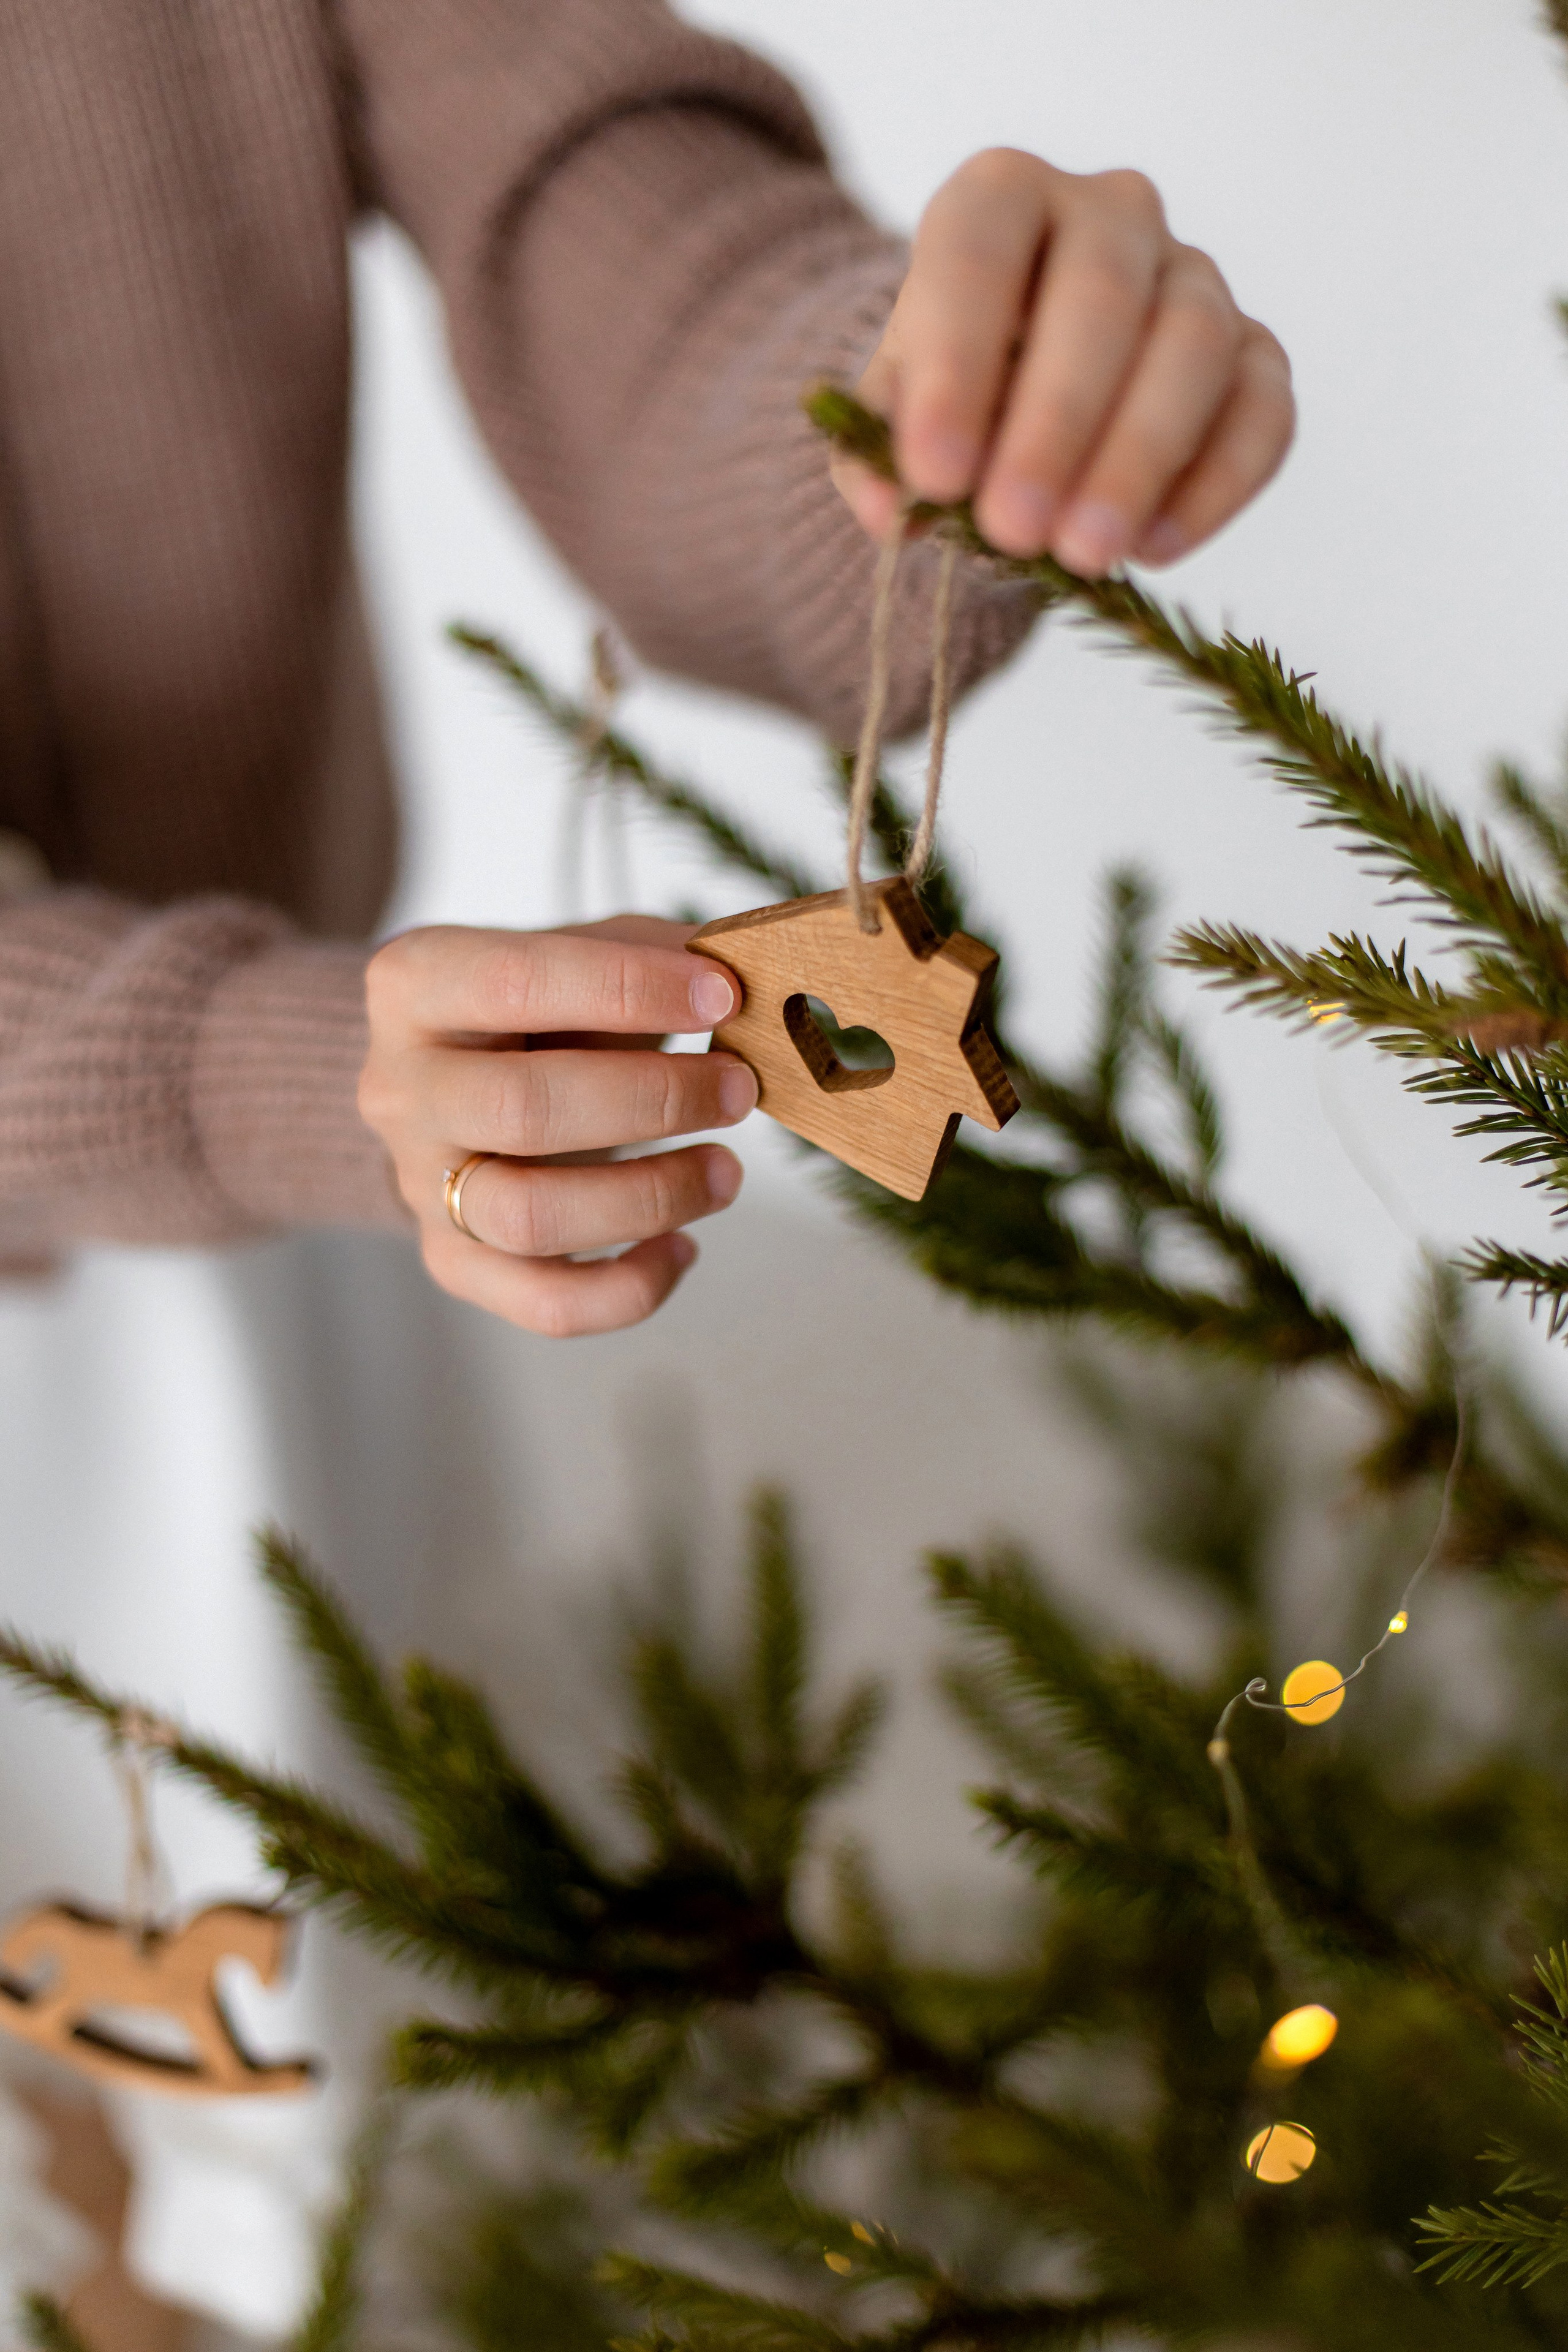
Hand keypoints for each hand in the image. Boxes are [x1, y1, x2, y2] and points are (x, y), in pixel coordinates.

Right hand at [358, 915, 755, 1337]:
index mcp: (416, 985)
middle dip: (654, 1100)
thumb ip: (652, 951)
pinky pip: (544, 1304)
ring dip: (652, 1197)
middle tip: (739, 1089)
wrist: (455, 1085)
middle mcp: (402, 1088)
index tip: (723, 997)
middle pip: (523, 1110)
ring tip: (726, 1172)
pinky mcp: (453, 1262)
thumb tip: (745, 970)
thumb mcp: (579, 952)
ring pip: (532, 1217)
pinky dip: (630, 1289)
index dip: (628, 989)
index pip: (515, 982)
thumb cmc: (537, 1012)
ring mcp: (421, 1185)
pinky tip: (682, 1247)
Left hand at [833, 149, 1293, 573]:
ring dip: (1139, 458)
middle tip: (1014, 529)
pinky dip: (1215, 486)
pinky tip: (1152, 552)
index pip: (979, 250)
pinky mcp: (1255, 355)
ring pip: (1194, 345)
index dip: (957, 364)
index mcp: (1002, 198)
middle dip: (1057, 423)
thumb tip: (889, 515)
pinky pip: (1263, 411)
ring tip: (1085, 554)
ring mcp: (1195, 279)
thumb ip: (873, 456)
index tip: (933, 477)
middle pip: (1102, 295)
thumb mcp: (889, 415)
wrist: (1016, 402)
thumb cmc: (952, 395)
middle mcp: (1111, 214)